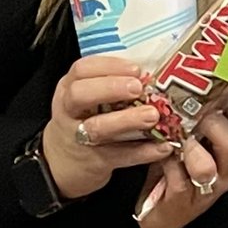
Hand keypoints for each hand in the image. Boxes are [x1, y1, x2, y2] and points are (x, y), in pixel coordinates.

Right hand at [41, 55, 172, 199]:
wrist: (64, 162)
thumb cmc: (86, 117)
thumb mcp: (88, 96)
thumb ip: (113, 81)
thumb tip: (154, 69)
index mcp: (69, 88)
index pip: (82, 69)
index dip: (110, 66)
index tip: (136, 68)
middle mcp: (70, 111)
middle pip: (80, 94)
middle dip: (111, 88)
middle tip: (138, 88)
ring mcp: (79, 138)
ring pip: (98, 127)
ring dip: (128, 120)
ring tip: (152, 115)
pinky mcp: (96, 161)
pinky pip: (120, 156)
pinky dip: (143, 151)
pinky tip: (163, 146)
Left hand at [136, 95, 227, 227]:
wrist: (160, 208)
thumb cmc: (179, 163)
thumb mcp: (196, 132)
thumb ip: (201, 109)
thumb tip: (194, 70)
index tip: (210, 86)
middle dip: (211, 123)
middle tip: (191, 114)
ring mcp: (209, 187)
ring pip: (207, 167)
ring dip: (187, 148)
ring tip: (175, 139)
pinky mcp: (185, 203)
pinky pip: (177, 181)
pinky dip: (166, 163)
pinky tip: (159, 153)